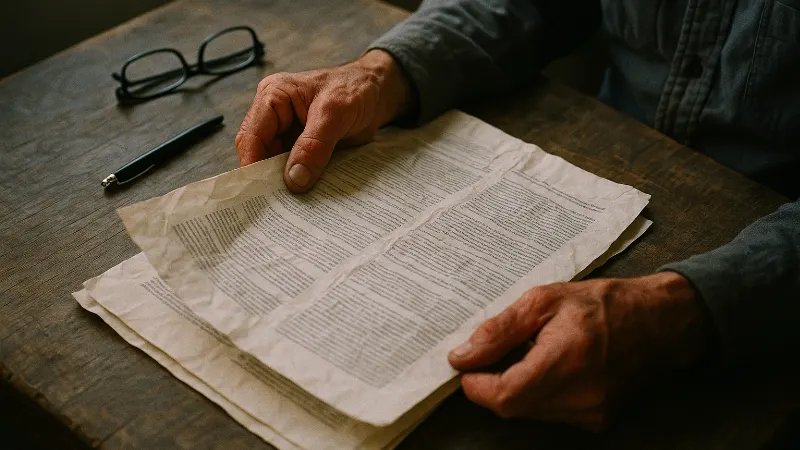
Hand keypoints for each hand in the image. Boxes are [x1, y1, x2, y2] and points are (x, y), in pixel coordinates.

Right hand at [235, 49, 412, 192]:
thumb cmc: (356, 89)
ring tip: (289, 206)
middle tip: (275, 205)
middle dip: (266, 177)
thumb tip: (294, 179)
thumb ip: (314, 145)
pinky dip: (299, 181)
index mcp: (273, 97)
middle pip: (259, 153)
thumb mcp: (335, 113)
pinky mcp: (301, 147)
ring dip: (283, 183)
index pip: (251, 136)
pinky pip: (293, 168)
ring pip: (275, 164)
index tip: (259, 192)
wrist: (379, 93)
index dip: (252, 164)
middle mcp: (274, 115)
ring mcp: (287, 133)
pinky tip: (304, 197)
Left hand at [448, 272, 713, 430]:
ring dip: (517, 388)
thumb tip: (462, 356)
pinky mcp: (598, 420)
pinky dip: (539, 394)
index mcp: (566, 361)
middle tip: (494, 353)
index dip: (476, 385)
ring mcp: (592, 413)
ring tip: (530, 353)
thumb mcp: (544, 300)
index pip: (504, 396)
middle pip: (514, 407)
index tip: (466, 366)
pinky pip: (551, 413)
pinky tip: (550, 366)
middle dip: (494, 384)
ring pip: (530, 412)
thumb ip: (500, 330)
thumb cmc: (603, 304)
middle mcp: (581, 396)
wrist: (660, 322)